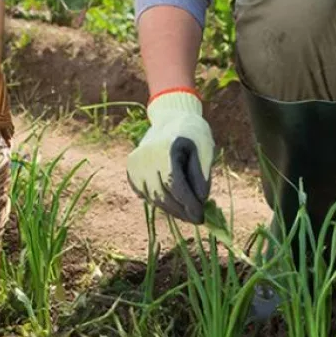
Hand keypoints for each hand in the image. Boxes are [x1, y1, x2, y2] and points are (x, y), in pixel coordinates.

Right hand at [127, 90, 214, 223]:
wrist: (172, 117)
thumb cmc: (193, 134)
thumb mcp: (204, 150)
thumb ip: (201, 175)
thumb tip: (200, 200)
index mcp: (166, 149)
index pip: (177, 186)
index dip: (189, 205)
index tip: (200, 217)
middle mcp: (146, 156)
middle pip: (163, 195)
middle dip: (181, 211)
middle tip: (195, 219)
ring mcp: (135, 162)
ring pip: (152, 197)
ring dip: (170, 209)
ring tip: (186, 213)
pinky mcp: (131, 167)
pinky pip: (143, 192)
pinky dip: (157, 200)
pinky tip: (172, 202)